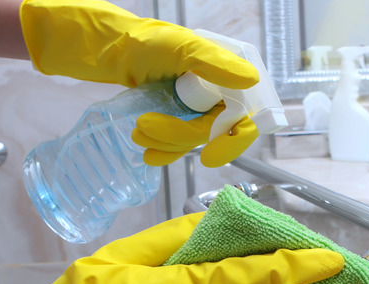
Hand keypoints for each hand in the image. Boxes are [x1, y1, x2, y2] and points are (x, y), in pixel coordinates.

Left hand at [20, 0, 262, 167]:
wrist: (118, 50)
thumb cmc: (150, 42)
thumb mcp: (185, 48)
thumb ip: (217, 64)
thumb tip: (250, 80)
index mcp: (230, 79)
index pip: (246, 119)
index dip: (233, 141)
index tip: (208, 156)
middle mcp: (220, 96)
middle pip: (213, 134)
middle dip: (179, 136)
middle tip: (145, 126)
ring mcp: (201, 110)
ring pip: (194, 142)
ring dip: (166, 142)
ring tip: (137, 131)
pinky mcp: (182, 120)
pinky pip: (181, 146)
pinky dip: (166, 153)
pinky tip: (149, 154)